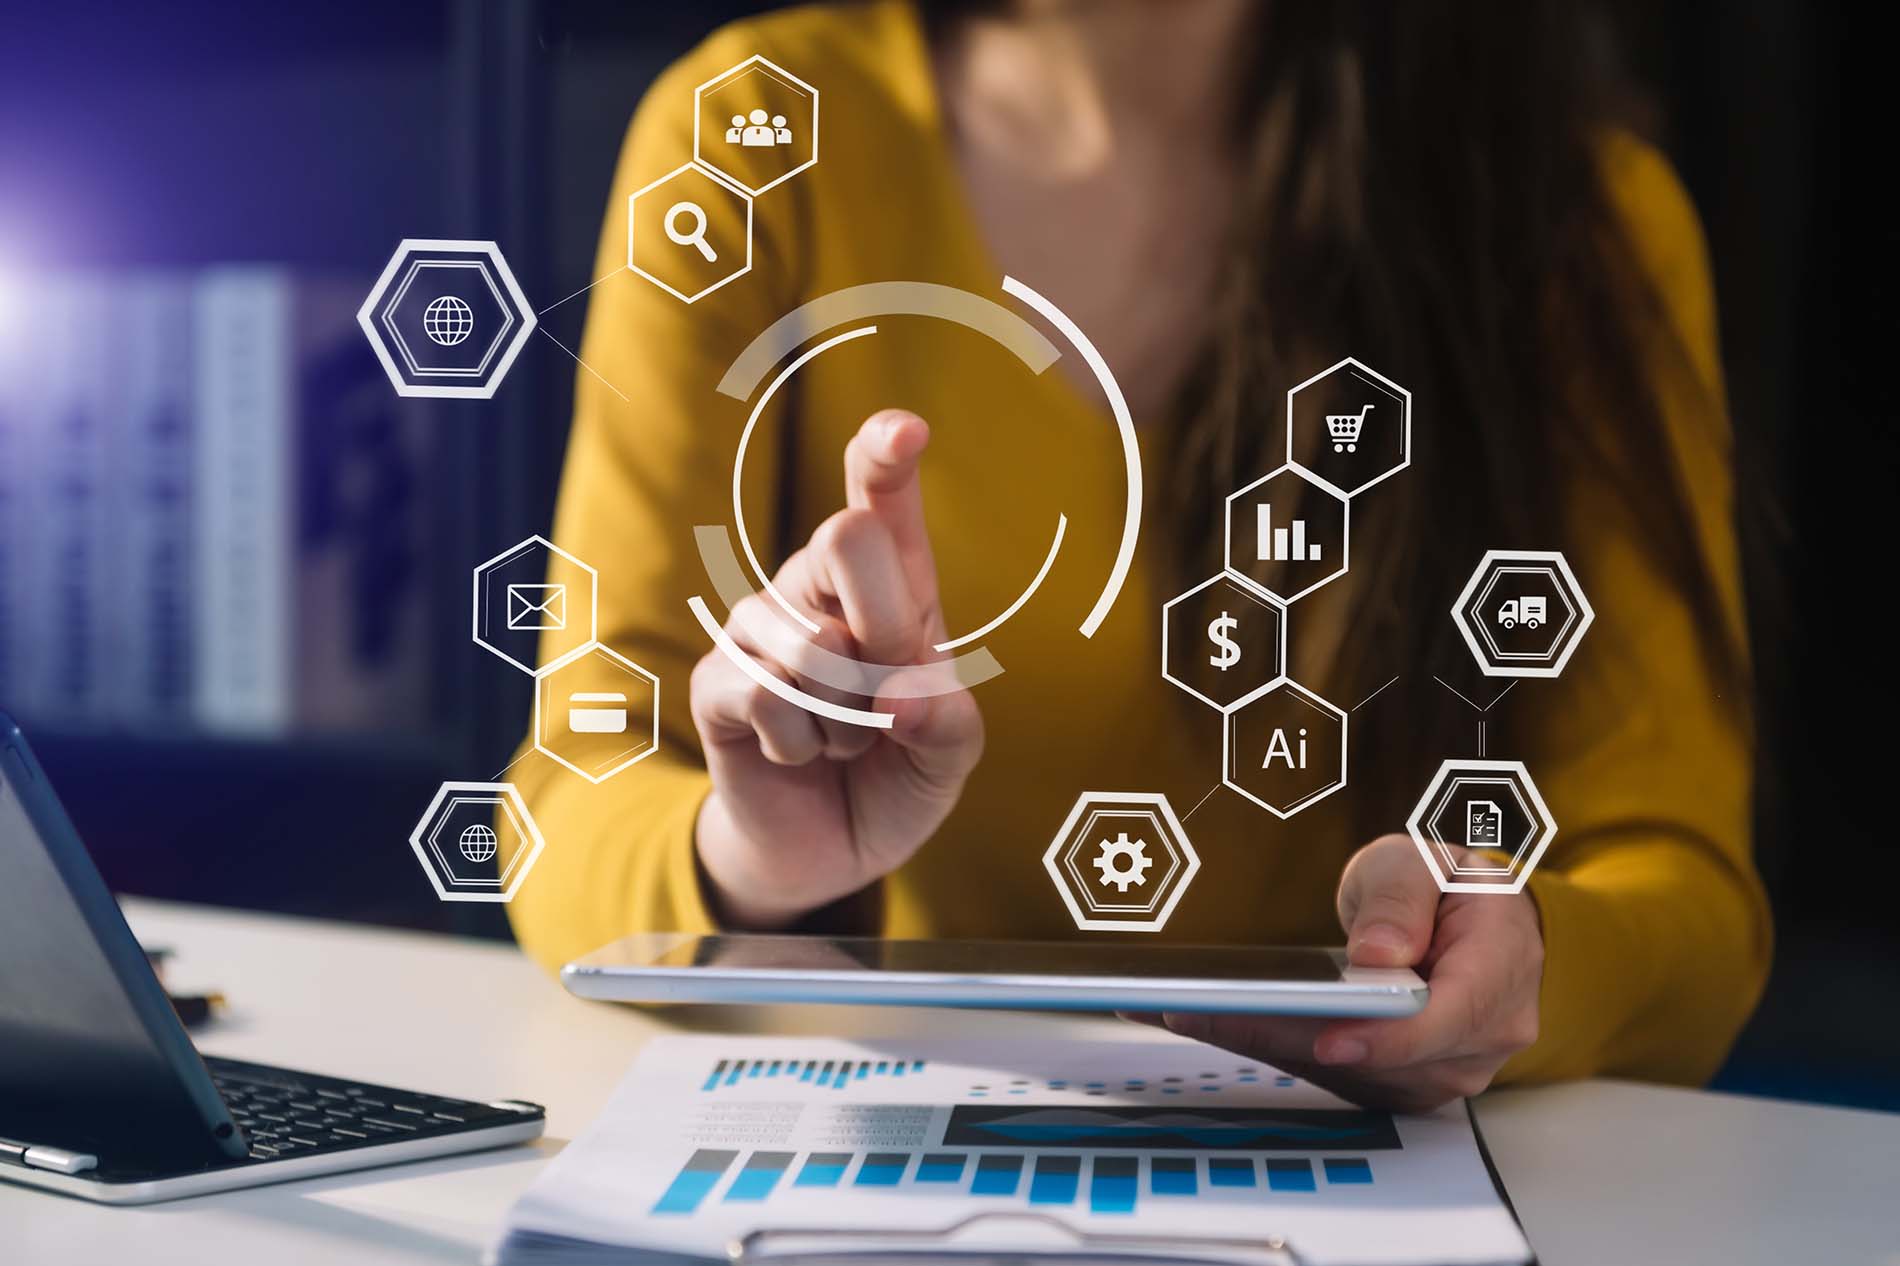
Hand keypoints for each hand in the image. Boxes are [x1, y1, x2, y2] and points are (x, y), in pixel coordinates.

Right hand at [690, 411, 983, 928]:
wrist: (831, 849)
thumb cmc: (896, 776)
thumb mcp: (950, 755)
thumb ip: (950, 722)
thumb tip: (906, 697)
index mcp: (892, 584)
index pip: (881, 500)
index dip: (885, 455)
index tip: (904, 429)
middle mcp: (818, 588)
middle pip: (847, 538)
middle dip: (886, 629)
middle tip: (890, 695)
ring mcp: (759, 628)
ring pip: (813, 640)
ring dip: (847, 718)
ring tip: (845, 739)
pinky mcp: (718, 680)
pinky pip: (768, 695)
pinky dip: (803, 744)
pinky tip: (799, 755)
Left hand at [1139, 834, 1543, 1112]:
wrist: (1476, 925)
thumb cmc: (1450, 888)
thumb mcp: (1425, 861)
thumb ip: (1402, 898)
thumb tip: (1379, 955)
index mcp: (1501, 970)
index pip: (1449, 1017)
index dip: (1389, 1036)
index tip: (1330, 1037)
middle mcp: (1480, 1039)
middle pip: (1383, 1055)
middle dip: (1291, 1034)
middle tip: (1203, 1010)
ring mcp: (1444, 1071)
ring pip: (1351, 1073)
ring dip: (1269, 1043)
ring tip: (1190, 1011)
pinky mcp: (1402, 1084)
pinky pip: (1339, 1076)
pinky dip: (1280, 1048)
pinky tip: (1219, 1023)